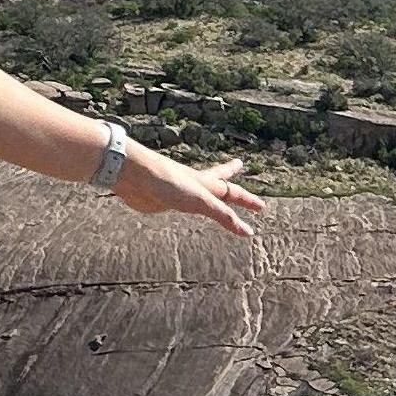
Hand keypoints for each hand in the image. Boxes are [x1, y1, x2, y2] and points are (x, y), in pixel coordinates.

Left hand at [112, 139, 266, 237]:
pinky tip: (180, 202)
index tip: (262, 207)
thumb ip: (222, 215)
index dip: (248, 201)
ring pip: (198, 191)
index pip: (233, 192)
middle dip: (230, 175)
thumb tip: (248, 231)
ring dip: (208, 190)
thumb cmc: (167, 181)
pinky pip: (179, 203)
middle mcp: (193, 184)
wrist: (133, 175)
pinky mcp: (161, 199)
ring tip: (212, 187)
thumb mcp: (201, 200)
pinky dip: (186, 203)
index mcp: (205, 183)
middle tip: (240, 163)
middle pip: (216, 179)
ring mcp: (177, 191)